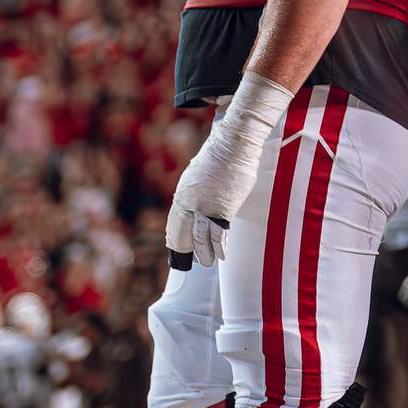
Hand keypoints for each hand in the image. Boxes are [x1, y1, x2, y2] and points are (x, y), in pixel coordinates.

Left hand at [167, 109, 274, 266]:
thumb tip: (198, 206)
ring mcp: (207, 207)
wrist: (232, 145)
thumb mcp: (196, 175)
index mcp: (182, 194)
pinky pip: (220, 233)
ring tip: (206, 262)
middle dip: (187, 249)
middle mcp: (190, 203)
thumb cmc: (217, 156)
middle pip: (186, 233)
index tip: (176, 249)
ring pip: (202, 237)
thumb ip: (195, 193)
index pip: (175, 224)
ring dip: (204, 252)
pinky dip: (220, 246)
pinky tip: (222, 254)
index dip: (176, 239)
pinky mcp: (224, 208)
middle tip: (191, 261)